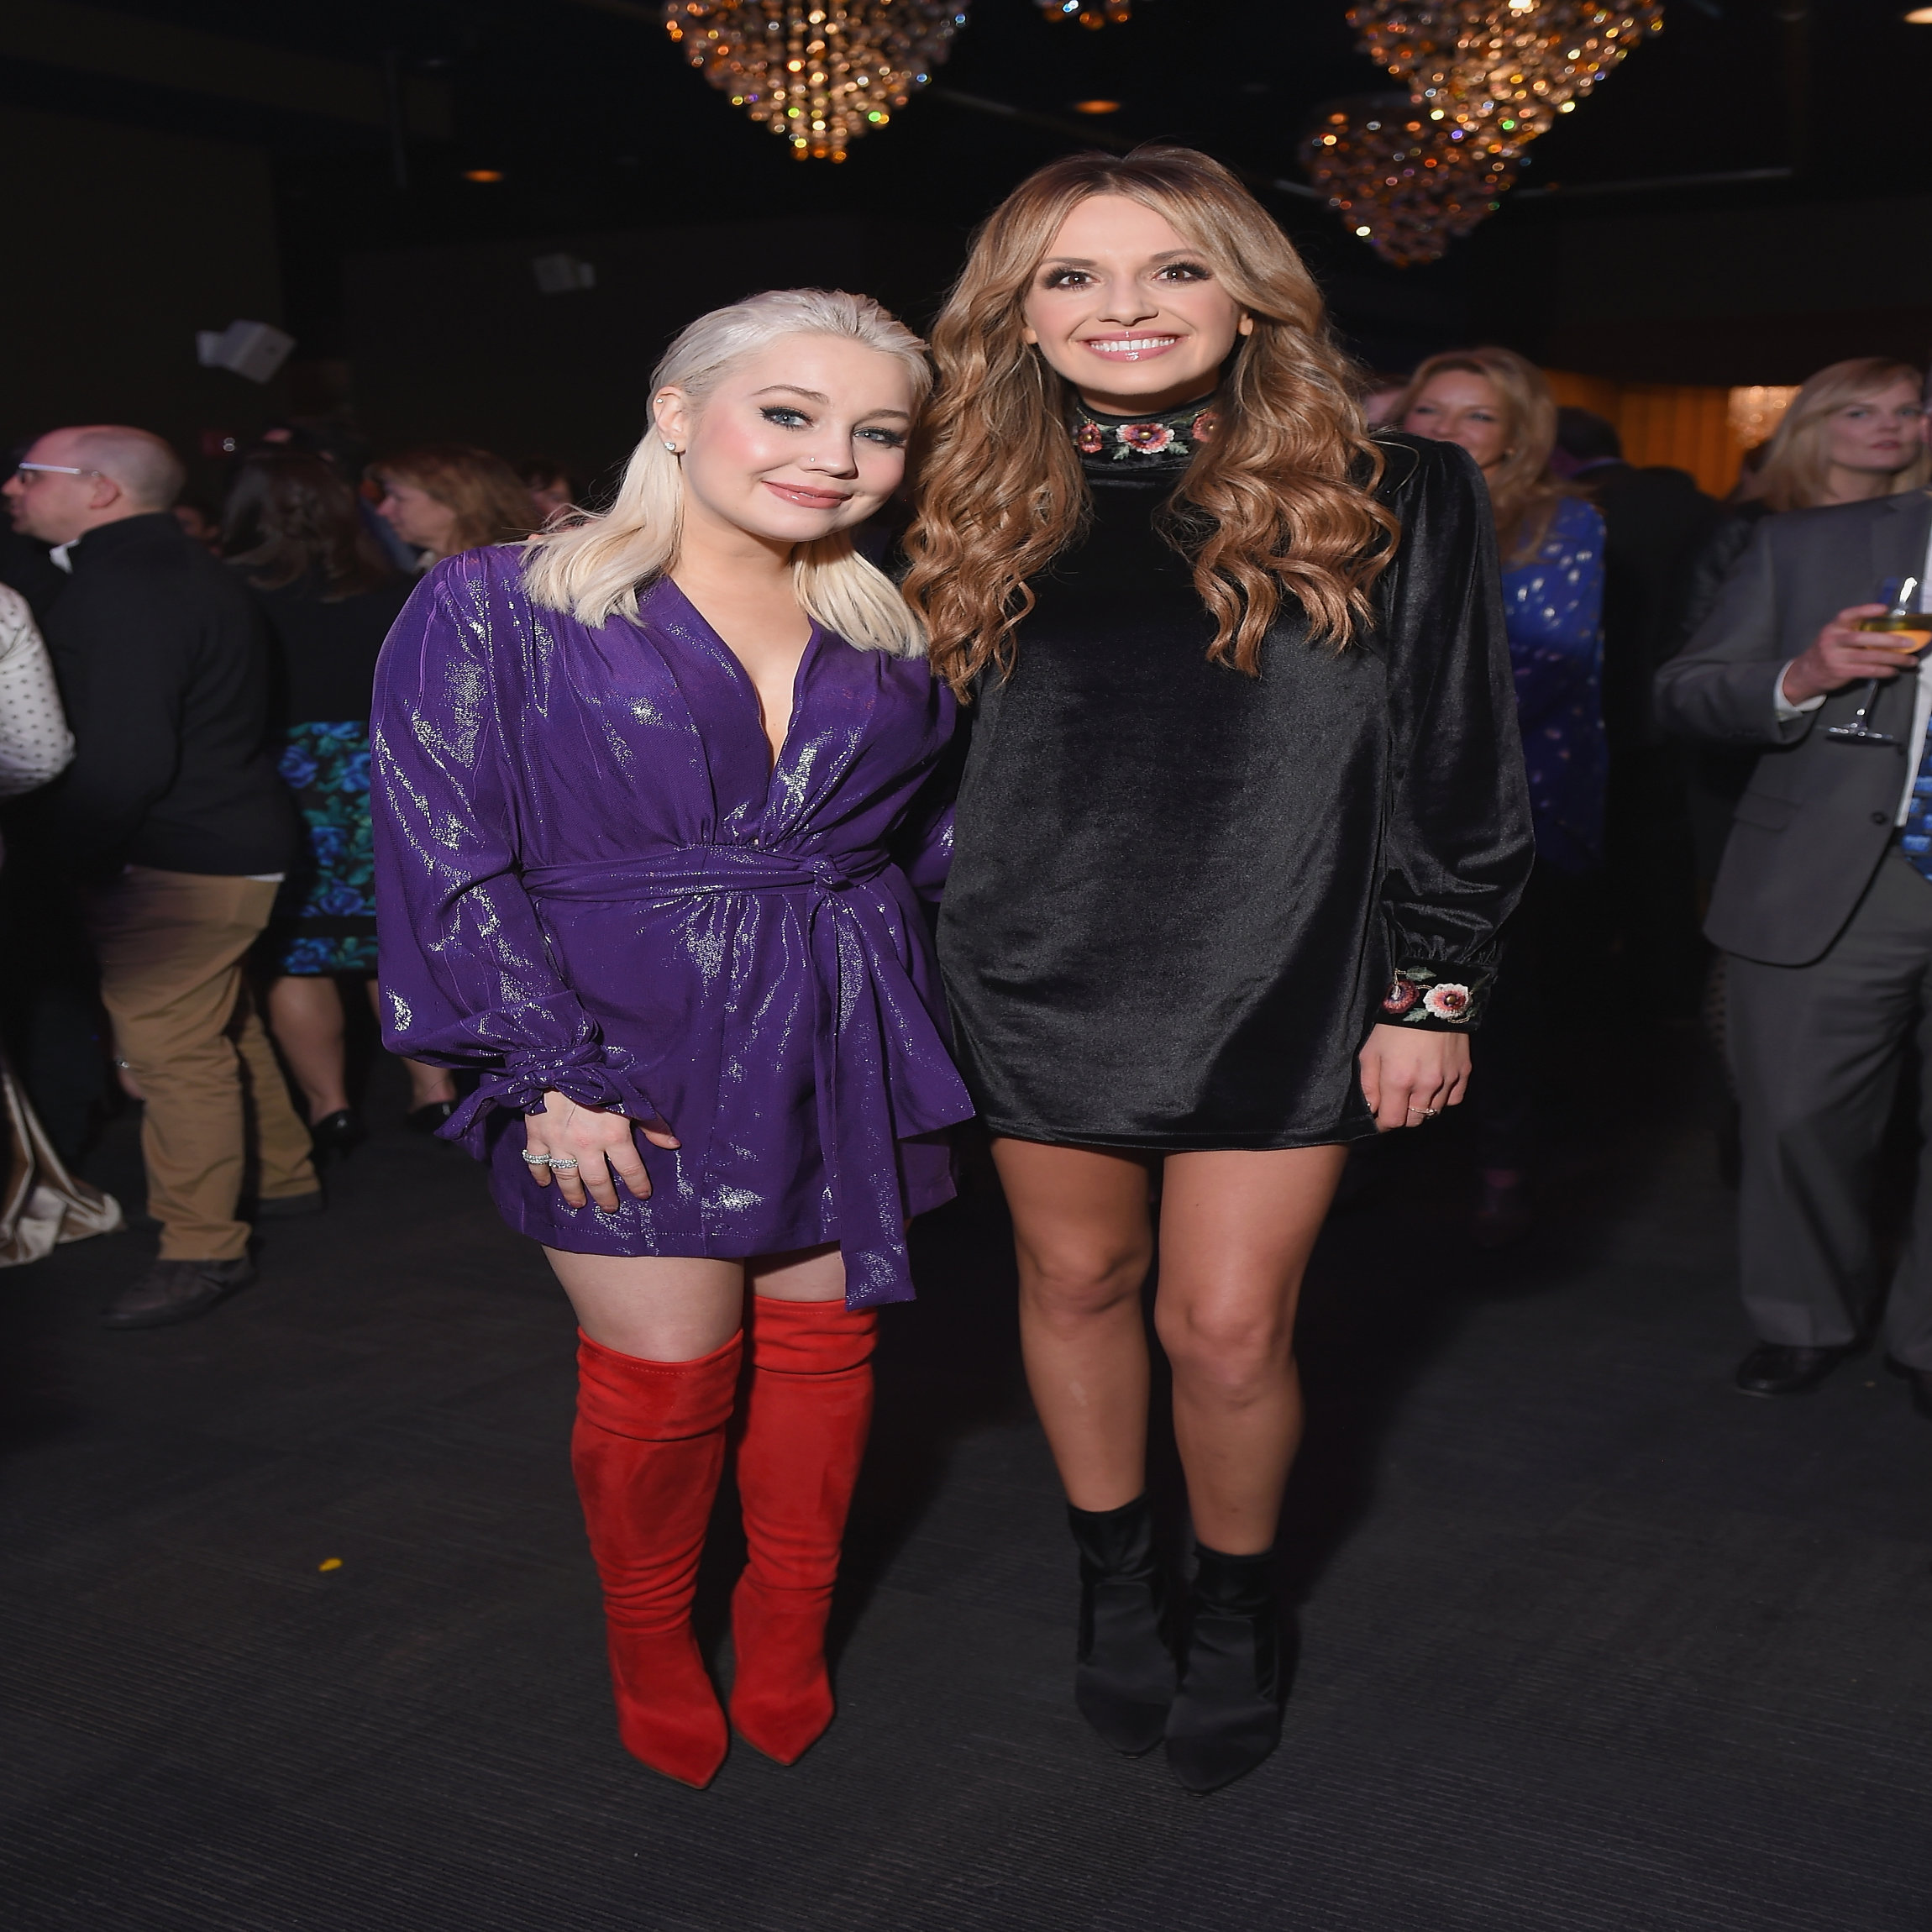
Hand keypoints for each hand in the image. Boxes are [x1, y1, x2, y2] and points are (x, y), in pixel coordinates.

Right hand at [523, 1091, 679, 1211]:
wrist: (560, 1062)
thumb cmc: (600, 1077)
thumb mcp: (631, 1099)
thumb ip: (652, 1124)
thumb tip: (673, 1145)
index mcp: (613, 1137)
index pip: (630, 1170)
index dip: (638, 1185)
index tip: (642, 1195)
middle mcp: (586, 1147)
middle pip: (597, 1181)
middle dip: (605, 1198)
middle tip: (610, 1209)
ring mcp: (559, 1143)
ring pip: (567, 1178)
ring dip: (573, 1194)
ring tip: (579, 1204)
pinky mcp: (537, 1135)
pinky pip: (536, 1162)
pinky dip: (540, 1175)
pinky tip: (545, 1184)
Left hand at [1358, 1023, 1469, 1131]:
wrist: (1429, 1000)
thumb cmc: (1393, 1026)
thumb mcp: (1370, 1052)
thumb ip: (1368, 1084)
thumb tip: (1371, 1110)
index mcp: (1398, 1080)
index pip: (1393, 1121)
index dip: (1383, 1123)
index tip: (1380, 1117)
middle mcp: (1425, 1085)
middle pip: (1415, 1120)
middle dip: (1402, 1116)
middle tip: (1397, 1103)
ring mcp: (1447, 1080)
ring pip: (1434, 1111)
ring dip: (1422, 1107)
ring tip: (1415, 1091)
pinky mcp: (1463, 1072)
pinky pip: (1454, 1099)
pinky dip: (1443, 1098)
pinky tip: (1435, 1086)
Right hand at [1780, 605, 1911, 703]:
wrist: (1806, 673)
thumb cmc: (1827, 651)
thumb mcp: (1835, 636)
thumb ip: (1853, 630)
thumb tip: (1888, 628)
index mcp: (1833, 628)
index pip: (1847, 615)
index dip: (1865, 611)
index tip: (1884, 609)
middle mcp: (1832, 641)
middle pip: (1862, 638)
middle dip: (1887, 639)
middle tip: (1908, 642)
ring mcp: (1835, 657)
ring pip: (1868, 656)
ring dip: (1892, 658)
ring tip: (1909, 660)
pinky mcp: (1840, 672)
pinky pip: (1866, 670)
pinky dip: (1882, 671)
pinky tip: (1894, 671)